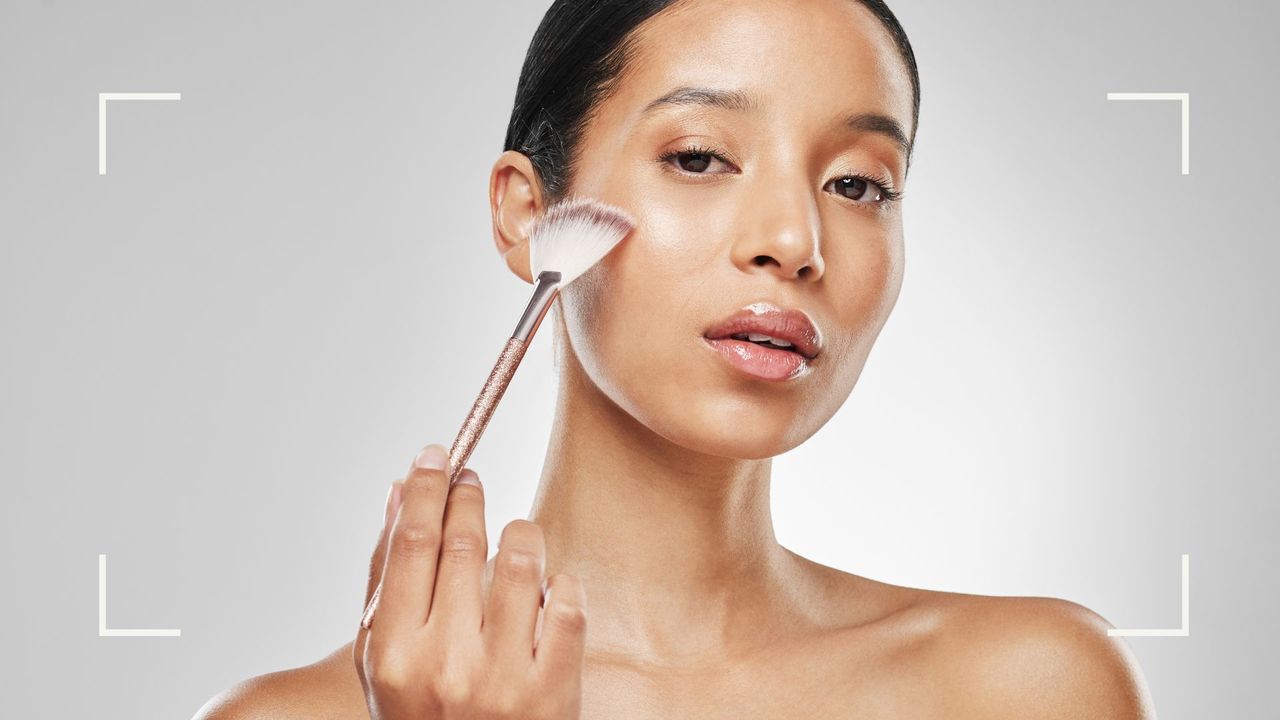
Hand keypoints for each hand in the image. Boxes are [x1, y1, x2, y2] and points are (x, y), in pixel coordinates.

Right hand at [352, 443, 588, 718]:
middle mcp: (447, 665)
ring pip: (523, 562)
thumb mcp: (385, 659)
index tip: (439, 454)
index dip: (428, 488)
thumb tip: (399, 491)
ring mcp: (504, 680)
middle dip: (470, 497)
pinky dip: (562, 585)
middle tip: (472, 478)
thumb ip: (387, 576)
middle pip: (465, 544)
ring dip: (521, 536)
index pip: (413, 543)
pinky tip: (548, 594)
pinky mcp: (555, 692)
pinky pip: (570, 604)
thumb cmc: (425, 714)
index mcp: (395, 654)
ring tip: (514, 539)